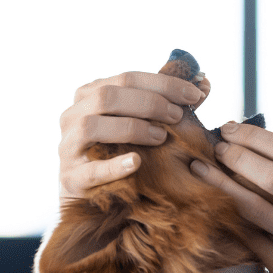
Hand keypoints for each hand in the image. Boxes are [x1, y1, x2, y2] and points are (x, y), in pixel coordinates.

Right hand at [58, 72, 205, 199]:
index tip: (196, 94)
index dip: (164, 83)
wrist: (90, 194)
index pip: (126, 77)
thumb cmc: (120, 150)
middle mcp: (72, 115)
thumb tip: (204, 81)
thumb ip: (169, 102)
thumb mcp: (140, 122)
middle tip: (178, 116)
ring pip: (92, 127)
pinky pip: (89, 170)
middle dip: (149, 103)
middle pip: (107, 97)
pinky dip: (114, 165)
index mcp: (89, 94)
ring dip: (132, 128)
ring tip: (161, 137)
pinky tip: (136, 162)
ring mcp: (67, 146)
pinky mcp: (70, 178)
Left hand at [189, 122, 272, 272]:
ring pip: (254, 207)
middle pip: (272, 177)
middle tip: (216, 148)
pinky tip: (211, 201)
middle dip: (237, 157)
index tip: (228, 129)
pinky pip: (248, 233)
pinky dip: (227, 213)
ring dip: (222, 184)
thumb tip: (244, 140)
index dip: (253, 137)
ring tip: (201, 169)